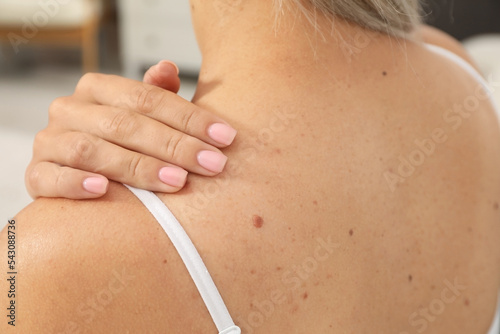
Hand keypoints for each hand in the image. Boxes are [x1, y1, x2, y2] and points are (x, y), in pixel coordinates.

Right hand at [25, 61, 236, 198]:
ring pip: (92, 150)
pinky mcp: (36, 173)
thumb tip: (168, 67)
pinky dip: (75, 183)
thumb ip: (155, 94)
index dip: (190, 118)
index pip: (149, 98)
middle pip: (126, 124)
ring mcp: (50, 141)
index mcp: (99, 89)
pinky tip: (103, 190)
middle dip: (175, 145)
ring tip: (176, 181)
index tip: (225, 138)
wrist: (75, 169)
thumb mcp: (140, 115)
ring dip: (137, 167)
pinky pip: (50, 177)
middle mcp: (71, 109)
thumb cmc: (120, 141)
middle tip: (212, 164)